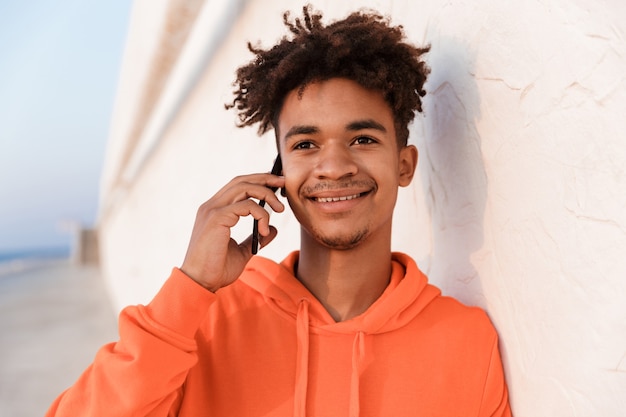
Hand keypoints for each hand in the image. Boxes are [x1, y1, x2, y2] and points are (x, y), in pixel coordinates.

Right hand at [180, 173, 284, 290]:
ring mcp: (213, 210)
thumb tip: (272, 229)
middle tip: (284, 183)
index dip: (258, 181)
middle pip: (242, 180)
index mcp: (215, 211)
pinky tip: (263, 230)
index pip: (237, 186)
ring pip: (244, 187)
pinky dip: (261, 214)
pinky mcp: (217, 218)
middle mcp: (212, 206)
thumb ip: (255, 237)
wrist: (201, 283)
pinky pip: (246, 205)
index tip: (277, 185)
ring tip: (280, 208)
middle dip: (265, 178)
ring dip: (266, 194)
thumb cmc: (216, 269)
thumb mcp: (242, 251)